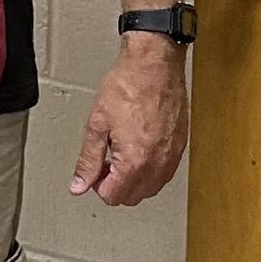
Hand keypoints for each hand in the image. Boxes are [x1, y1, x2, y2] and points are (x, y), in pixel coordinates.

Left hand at [70, 38, 188, 206]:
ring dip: (135, 180)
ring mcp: (172, 155)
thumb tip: (79, 185)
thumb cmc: (128, 86)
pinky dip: (151, 170)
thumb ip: (88, 160)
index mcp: (135, 160)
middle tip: (107, 162)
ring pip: (152, 188)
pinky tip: (140, 148)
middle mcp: (158, 162)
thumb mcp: (97, 124)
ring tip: (123, 153)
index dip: (99, 186)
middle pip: (134, 197)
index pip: (114, 196)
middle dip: (117, 185)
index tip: (96, 170)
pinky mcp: (181, 145)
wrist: (154, 64)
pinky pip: (165, 172)